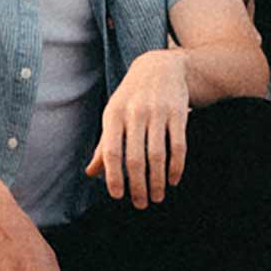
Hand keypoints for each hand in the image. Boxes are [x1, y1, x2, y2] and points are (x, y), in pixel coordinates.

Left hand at [86, 52, 191, 208]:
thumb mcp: (113, 115)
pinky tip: (173, 180)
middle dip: (138, 186)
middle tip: (141, 204)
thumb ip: (104, 144)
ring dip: (157, 181)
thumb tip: (91, 173)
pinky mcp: (178, 112)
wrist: (160, 66)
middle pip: (136, 158)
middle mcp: (135, 113)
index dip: (114, 177)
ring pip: (158, 155)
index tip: (117, 196)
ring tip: (157, 197)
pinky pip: (178, 146)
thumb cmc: (131, 98)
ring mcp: (158, 112)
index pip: (112, 152)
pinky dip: (176, 167)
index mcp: (113, 115)